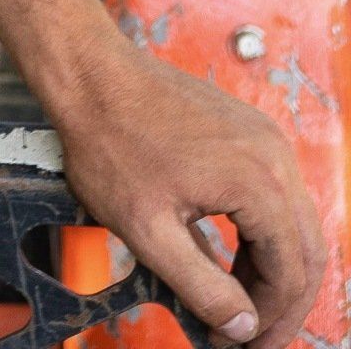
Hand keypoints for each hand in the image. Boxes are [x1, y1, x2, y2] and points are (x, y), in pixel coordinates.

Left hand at [52, 44, 328, 348]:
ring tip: (238, 308)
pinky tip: (234, 264)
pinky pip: (275, 196)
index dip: (270, 321)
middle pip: (305, 251)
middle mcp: (274, 155)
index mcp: (257, 180)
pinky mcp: (248, 132)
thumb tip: (243, 327)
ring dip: (273, 272)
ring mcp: (264, 138)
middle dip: (281, 304)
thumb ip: (201, 286)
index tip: (239, 346)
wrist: (89, 73)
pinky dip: (263, 237)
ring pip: (293, 225)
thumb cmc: (109, 142)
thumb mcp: (148, 229)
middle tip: (249, 339)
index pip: (290, 272)